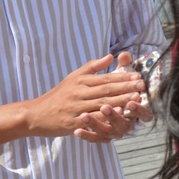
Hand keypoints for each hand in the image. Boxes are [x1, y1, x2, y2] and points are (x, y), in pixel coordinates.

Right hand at [27, 54, 145, 137]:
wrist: (36, 114)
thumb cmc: (59, 95)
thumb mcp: (73, 77)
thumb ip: (93, 67)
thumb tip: (111, 56)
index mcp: (81, 81)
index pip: (106, 78)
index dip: (122, 77)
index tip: (138, 76)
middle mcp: (79, 93)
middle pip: (106, 90)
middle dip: (126, 88)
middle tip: (142, 86)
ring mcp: (76, 108)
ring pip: (102, 104)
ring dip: (121, 102)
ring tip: (136, 100)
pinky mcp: (73, 122)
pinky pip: (92, 119)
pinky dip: (106, 118)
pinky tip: (118, 117)